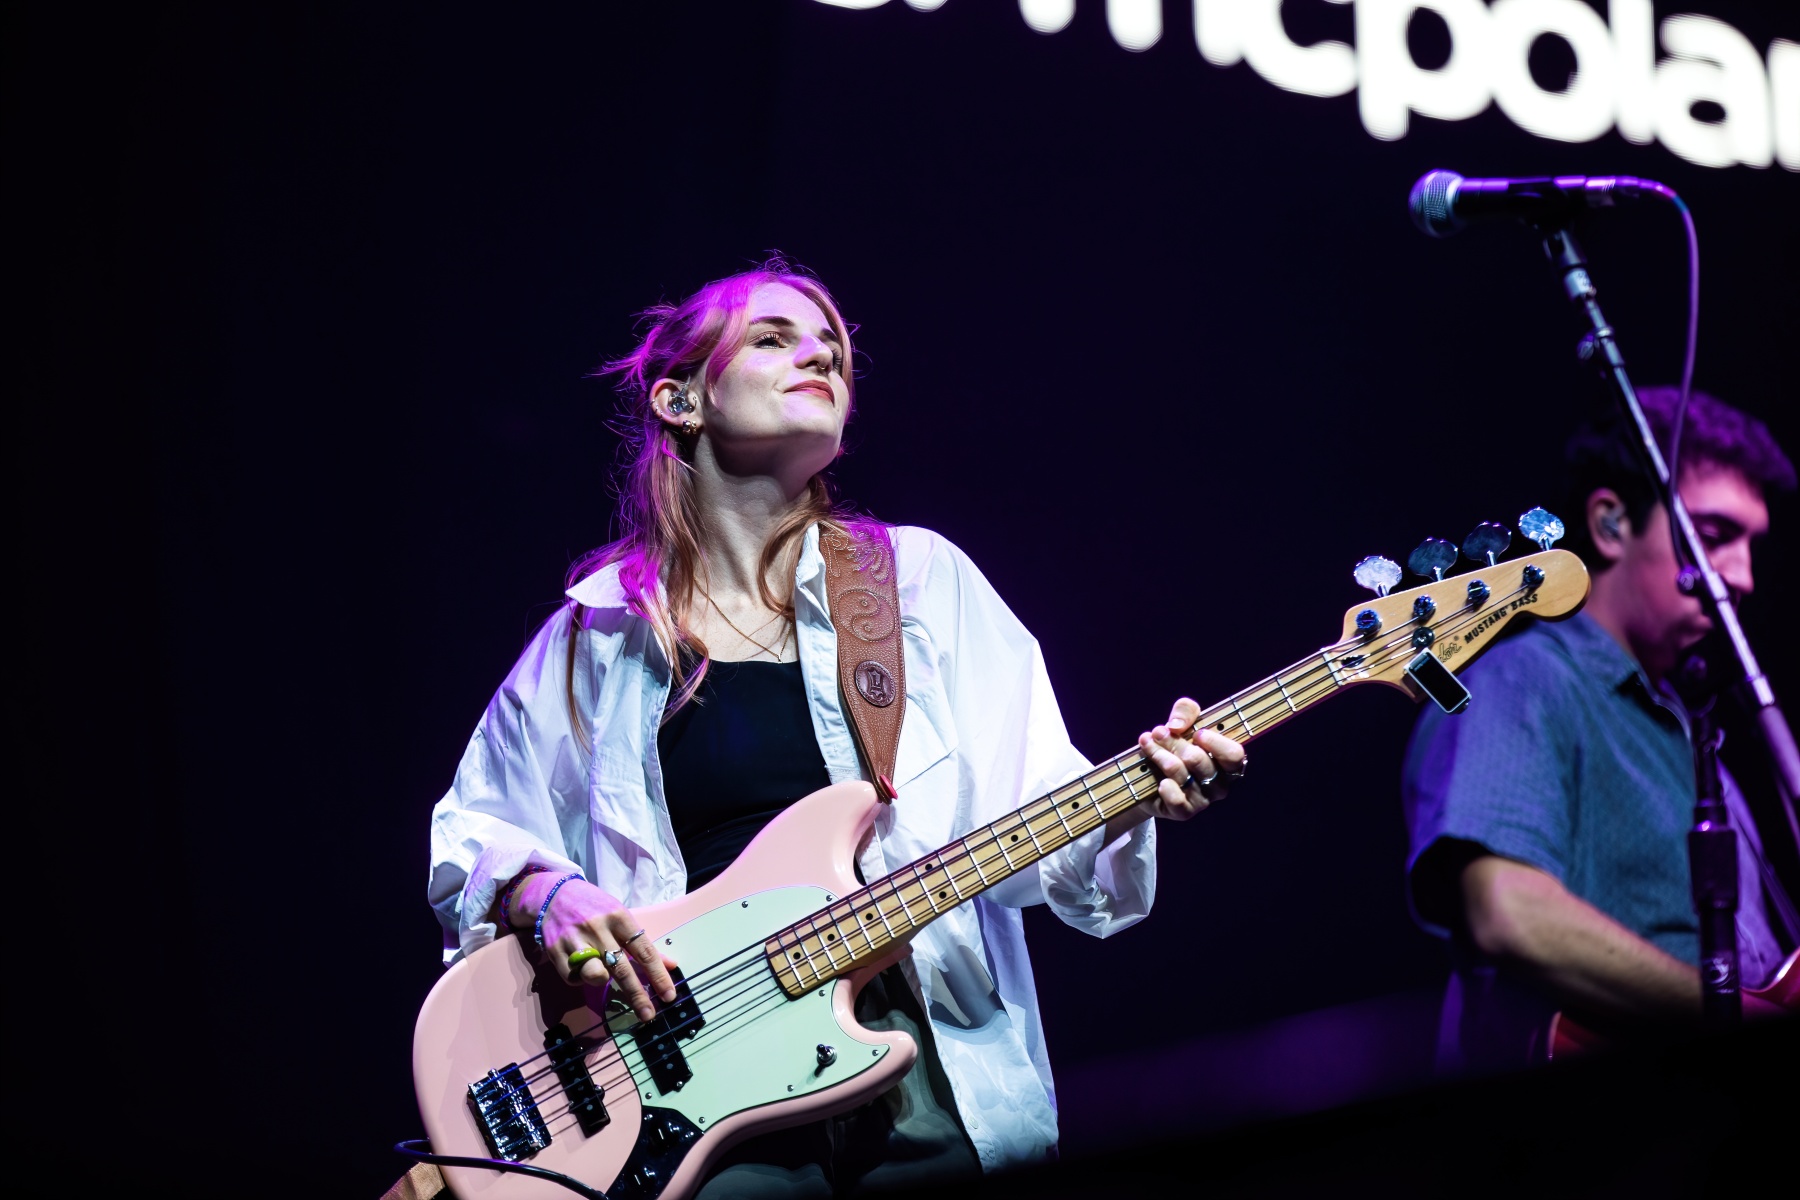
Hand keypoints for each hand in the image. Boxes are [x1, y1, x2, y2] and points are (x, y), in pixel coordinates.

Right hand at [518, 875, 678, 1021]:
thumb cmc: (595, 908)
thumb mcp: (621, 917)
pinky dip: (580, 978)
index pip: (643, 950)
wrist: (554, 895)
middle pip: (622, 968)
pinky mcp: (556, 950)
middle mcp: (598, 928)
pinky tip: (581, 965)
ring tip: (601, 973)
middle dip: (637, 995)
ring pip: (595, 975)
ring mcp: (575, 939)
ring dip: (602, 980)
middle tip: (649, 1015)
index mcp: (619, 917)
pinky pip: (574, 978)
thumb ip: (642, 942)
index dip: (657, 975)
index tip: (668, 995)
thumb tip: (670, 965)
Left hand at [1136, 697, 1246, 819]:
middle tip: (1158, 732)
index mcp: (1226, 762)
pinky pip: (1178, 802)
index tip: (1197, 733)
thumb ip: (1185, 711)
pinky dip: (1168, 789)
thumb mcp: (1182, 720)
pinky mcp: (1183, 812)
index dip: (1216, 743)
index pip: (1235, 755)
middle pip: (1200, 761)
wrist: (1148, 774)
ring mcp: (1202, 799)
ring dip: (1161, 755)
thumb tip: (1177, 725)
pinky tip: (1160, 781)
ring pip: (1183, 775)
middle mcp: (1218, 783)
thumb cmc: (1174, 745)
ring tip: (1147, 743)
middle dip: (1175, 743)